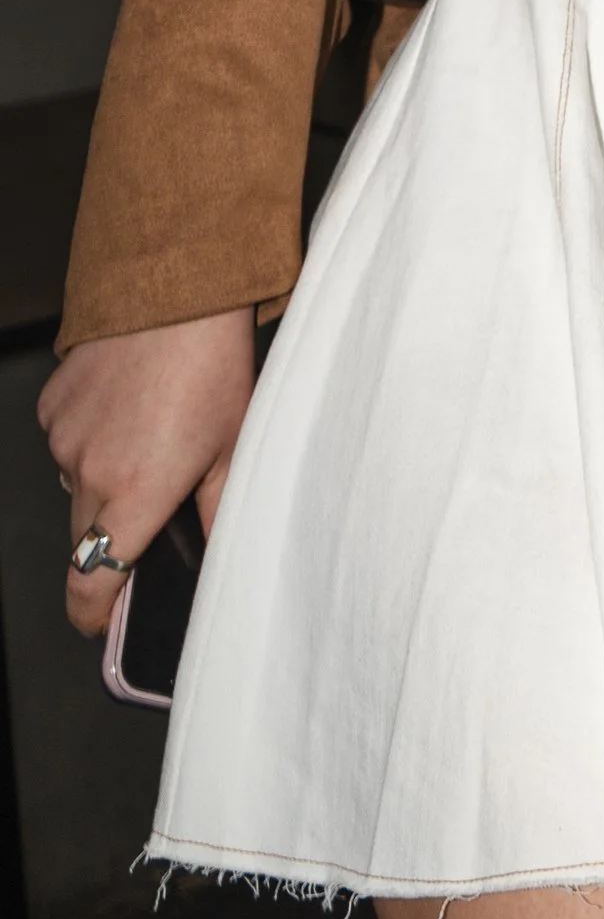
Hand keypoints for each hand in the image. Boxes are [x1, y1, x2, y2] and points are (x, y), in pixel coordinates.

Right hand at [38, 309, 256, 636]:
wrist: (174, 295)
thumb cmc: (215, 370)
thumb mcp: (235, 448)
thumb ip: (219, 512)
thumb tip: (214, 554)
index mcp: (133, 497)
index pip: (91, 582)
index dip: (92, 613)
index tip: (100, 623)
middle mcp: (87, 474)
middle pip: (86, 535)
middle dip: (113, 535)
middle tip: (155, 507)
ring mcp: (63, 438)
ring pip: (78, 483)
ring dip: (106, 478)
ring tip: (154, 438)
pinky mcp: (53, 405)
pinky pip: (68, 439)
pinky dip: (93, 436)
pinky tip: (130, 407)